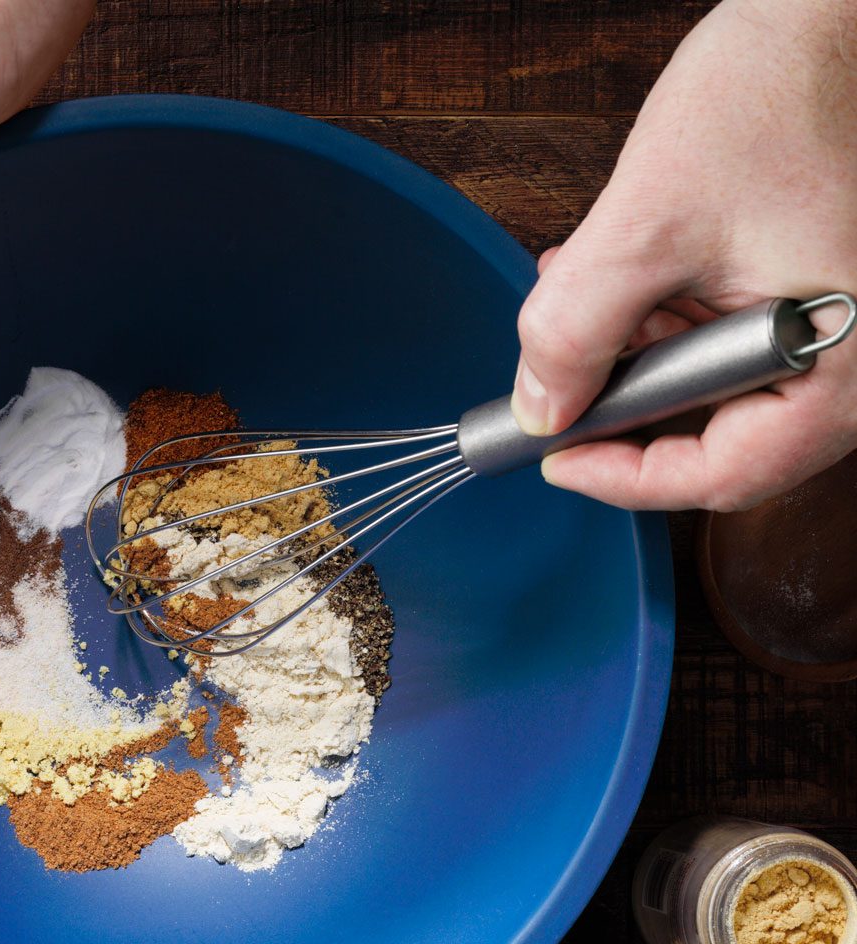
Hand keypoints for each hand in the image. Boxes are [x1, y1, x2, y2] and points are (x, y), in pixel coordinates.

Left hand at [511, 0, 856, 510]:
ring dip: (641, 355)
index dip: (624, 476)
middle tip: (555, 385)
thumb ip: (578, 328)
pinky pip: (739, 337)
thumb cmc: (775, 95)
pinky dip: (674, 318)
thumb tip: (539, 407)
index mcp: (845, 360)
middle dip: (627, 404)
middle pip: (726, 438)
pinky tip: (629, 277)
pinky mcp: (825, 292)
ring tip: (584, 299)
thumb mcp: (647, 225)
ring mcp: (847, 326)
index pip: (727, 474)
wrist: (827, 14)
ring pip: (724, 387)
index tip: (555, 458)